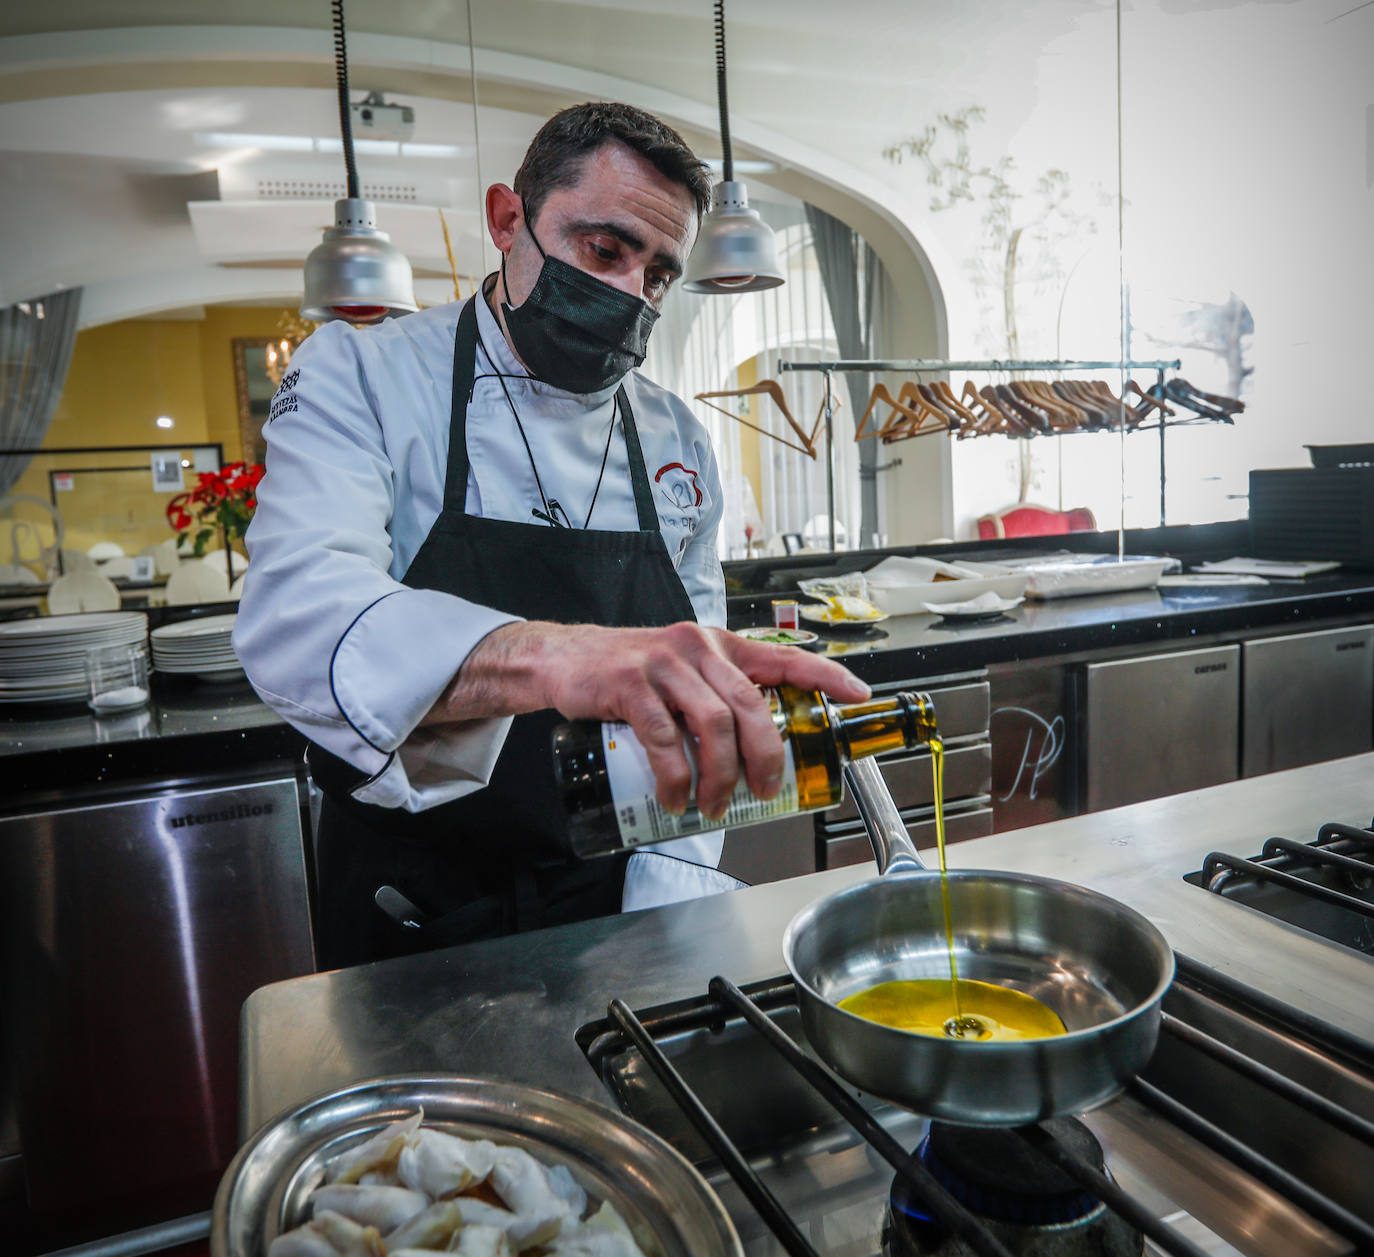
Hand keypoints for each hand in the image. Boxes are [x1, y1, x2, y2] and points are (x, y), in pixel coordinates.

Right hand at [435, 621, 870, 819]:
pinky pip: (665, 738)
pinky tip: (674, 798)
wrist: (564, 660)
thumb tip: (756, 749)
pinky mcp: (630, 684)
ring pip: (713, 726)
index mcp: (720, 646)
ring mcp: (664, 664)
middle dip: (766, 757)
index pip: (784, 657)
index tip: (859, 695)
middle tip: (764, 791)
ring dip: (720, 776)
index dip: (826, 676)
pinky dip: (675, 776)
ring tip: (713, 805)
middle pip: (752, 705)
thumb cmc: (630, 674)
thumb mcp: (682, 673)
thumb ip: (717, 695)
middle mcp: (698, 648)